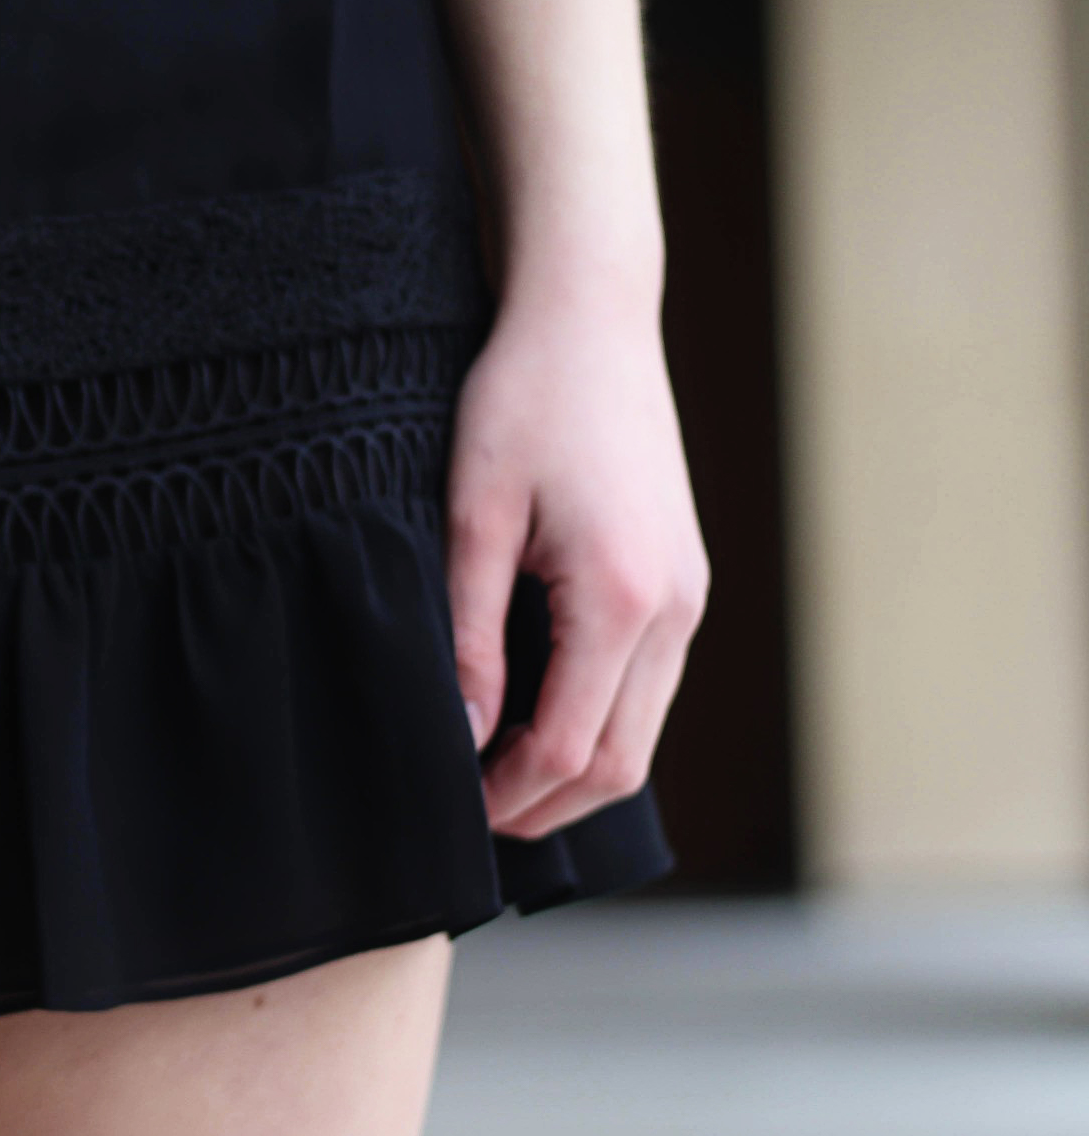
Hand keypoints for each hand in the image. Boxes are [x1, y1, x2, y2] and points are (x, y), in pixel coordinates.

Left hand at [445, 283, 709, 838]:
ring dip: (570, 770)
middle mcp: (675, 608)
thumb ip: (468, 635)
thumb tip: (462, 737)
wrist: (591, 321)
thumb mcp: (470, 516)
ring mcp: (689, 596)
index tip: (446, 807)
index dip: (508, 796)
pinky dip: (594, 724)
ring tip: (487, 774)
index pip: (572, 749)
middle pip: (622, 764)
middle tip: (463, 815)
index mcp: (623, 598)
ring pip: (641, 732)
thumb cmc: (521, 401)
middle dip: (543, 805)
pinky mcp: (682, 581)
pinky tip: (527, 717)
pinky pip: (646, 686)